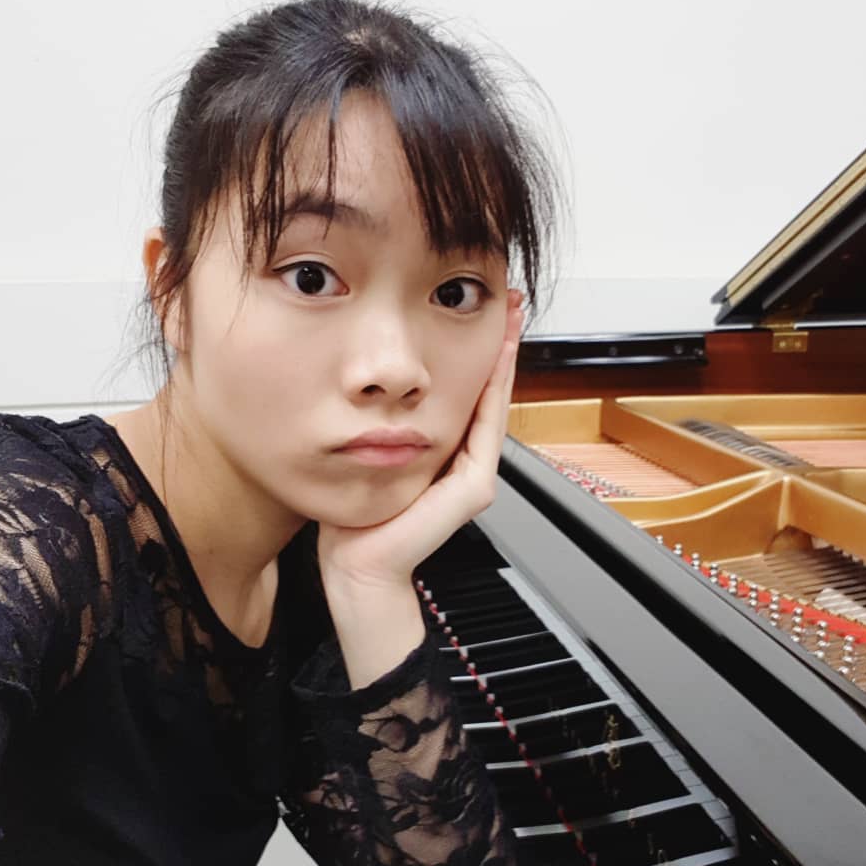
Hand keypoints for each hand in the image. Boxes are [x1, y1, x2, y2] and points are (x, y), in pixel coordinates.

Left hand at [317, 289, 522, 600]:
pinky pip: (486, 428)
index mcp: (443, 456)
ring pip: (492, 404)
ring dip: (504, 358)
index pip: (467, 395)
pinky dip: (492, 390)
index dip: (477, 353)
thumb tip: (368, 381)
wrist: (358, 565)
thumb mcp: (367, 455)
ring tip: (510, 317)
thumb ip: (381, 426)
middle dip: (499, 345)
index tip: (482, 313)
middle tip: (509, 301)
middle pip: (487, 392)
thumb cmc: (355, 522)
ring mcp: (475, 477)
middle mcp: (465, 464)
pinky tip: (496, 355)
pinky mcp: (474, 488)